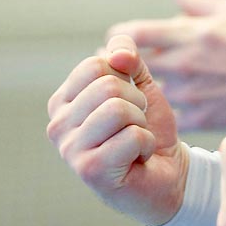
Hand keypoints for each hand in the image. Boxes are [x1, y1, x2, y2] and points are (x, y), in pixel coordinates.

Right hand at [46, 34, 187, 225]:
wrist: (167, 172)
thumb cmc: (147, 127)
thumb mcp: (140, 83)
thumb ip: (128, 58)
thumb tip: (116, 53)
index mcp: (63, 102)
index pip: (94, 65)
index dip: (125, 78)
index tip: (128, 101)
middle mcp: (58, 125)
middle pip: (107, 86)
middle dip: (136, 102)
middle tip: (134, 124)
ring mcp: (70, 150)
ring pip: (118, 110)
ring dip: (140, 123)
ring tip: (134, 140)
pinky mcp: (90, 171)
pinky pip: (132, 136)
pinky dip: (146, 144)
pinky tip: (137, 159)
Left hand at [106, 0, 225, 131]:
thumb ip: (198, 1)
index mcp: (192, 32)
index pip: (138, 33)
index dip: (120, 34)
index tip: (116, 36)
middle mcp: (186, 63)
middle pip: (134, 64)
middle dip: (120, 62)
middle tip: (111, 62)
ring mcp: (191, 93)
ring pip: (149, 91)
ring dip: (140, 86)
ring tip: (135, 83)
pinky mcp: (200, 117)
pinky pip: (169, 114)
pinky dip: (163, 110)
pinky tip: (162, 108)